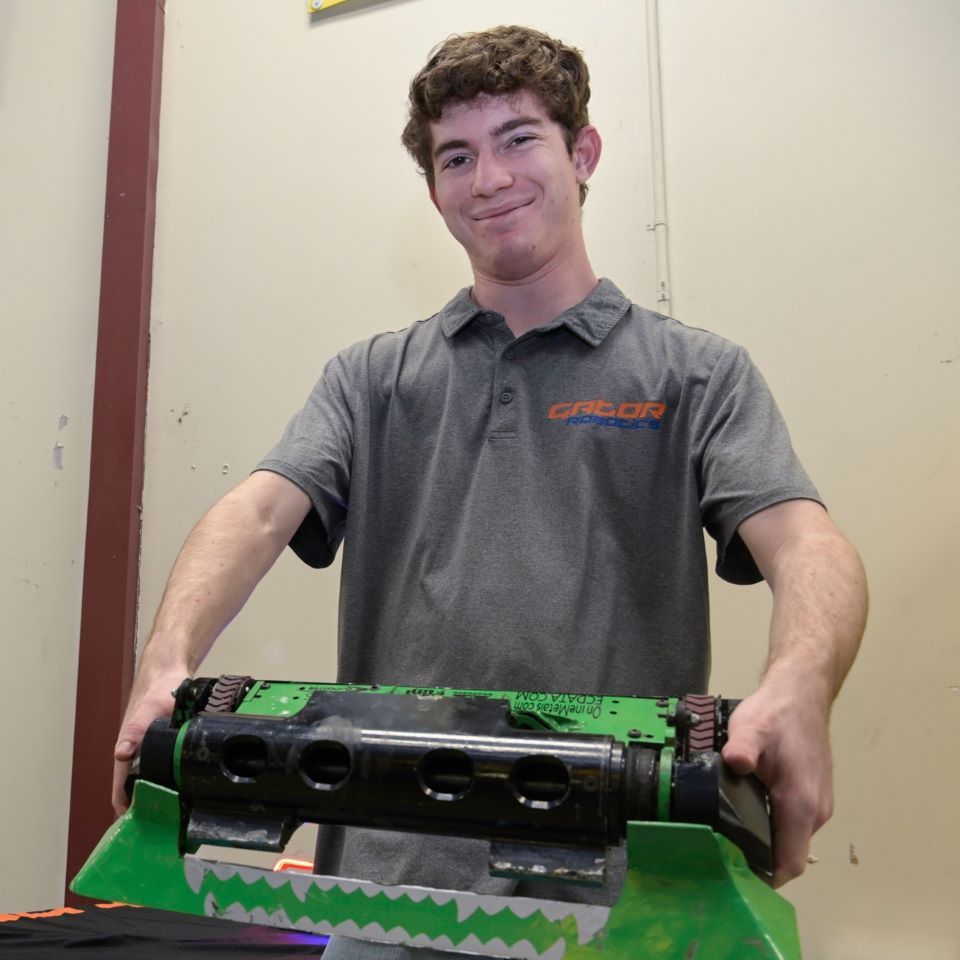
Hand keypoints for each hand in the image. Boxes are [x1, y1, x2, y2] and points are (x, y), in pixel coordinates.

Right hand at [112, 663, 186, 816]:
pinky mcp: (166, 748)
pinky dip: (175, 783)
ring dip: (163, 798)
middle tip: (169, 831)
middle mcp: (137, 757)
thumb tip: (121, 754)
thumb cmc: (157, 691)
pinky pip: (168, 771)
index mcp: (127, 753)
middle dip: (149, 812)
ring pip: (154, 783)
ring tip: (182, 819)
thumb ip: (137, 731)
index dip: (127, 813)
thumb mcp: (149, 710)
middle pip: (138, 792)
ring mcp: (151, 753)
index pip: (120, 792)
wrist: (170, 673)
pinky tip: (191, 792)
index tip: (141, 832)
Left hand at [721, 681, 833, 886]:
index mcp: (800, 804)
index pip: (789, 862)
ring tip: (728, 836)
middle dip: (759, 860)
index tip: (736, 880)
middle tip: (721, 856)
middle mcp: (815, 812)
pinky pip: (793, 822)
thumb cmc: (776, 714)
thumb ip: (742, 750)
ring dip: (766, 841)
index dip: (765, 878)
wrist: (802, 694)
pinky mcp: (813, 794)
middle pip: (789, 853)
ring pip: (791, 837)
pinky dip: (774, 826)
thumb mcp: (750, 728)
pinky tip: (747, 813)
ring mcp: (818, 803)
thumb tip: (735, 764)